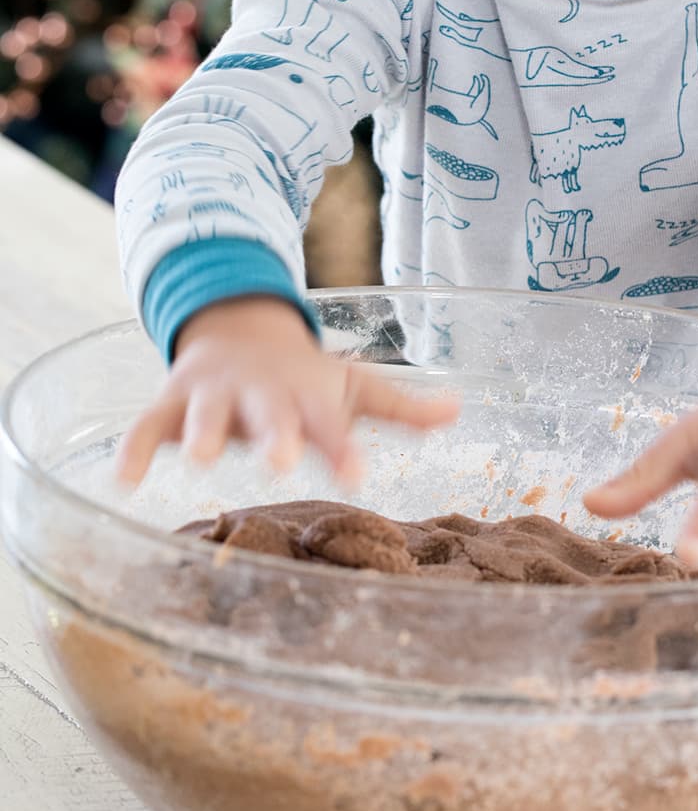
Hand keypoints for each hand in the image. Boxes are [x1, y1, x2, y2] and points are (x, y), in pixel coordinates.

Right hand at [115, 296, 458, 487]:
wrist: (237, 329)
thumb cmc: (304, 376)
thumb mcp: (352, 386)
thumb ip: (401, 406)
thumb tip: (460, 409)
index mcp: (308, 398)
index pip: (331, 425)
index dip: (343, 448)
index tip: (358, 473)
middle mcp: (263, 396)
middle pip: (270, 416)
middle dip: (276, 436)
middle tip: (282, 461)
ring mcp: (215, 396)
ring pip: (207, 416)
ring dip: (206, 434)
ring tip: (203, 460)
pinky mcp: (172, 402)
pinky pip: (149, 426)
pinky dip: (135, 449)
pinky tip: (125, 481)